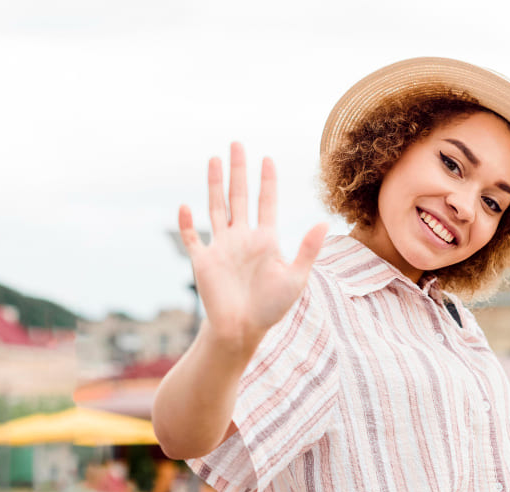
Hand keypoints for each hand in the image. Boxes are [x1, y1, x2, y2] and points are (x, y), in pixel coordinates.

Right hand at [178, 142, 327, 352]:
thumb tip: (324, 222)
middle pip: (239, 196)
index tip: (267, 158)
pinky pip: (192, 238)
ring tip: (214, 158)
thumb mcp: (295, 278)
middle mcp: (242, 238)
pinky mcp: (203, 261)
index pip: (266, 202)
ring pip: (216, 207)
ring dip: (214, 184)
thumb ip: (307, 250)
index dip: (267, 181)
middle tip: (237, 143)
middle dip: (238, 170)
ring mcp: (222, 247)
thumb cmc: (272, 308)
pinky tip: (184, 205)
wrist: (243, 330)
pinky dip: (186, 223)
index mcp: (265, 239)